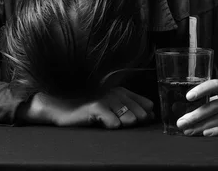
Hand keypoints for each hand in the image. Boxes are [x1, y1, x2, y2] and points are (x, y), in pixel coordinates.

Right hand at [26, 87, 154, 128]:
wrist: (65, 110)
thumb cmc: (91, 111)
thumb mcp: (112, 109)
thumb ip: (131, 108)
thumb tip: (152, 113)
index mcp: (120, 92)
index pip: (139, 100)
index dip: (146, 109)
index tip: (152, 117)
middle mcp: (113, 93)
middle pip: (132, 105)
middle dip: (139, 114)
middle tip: (145, 120)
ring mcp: (103, 99)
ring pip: (121, 110)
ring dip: (128, 117)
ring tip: (132, 123)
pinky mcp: (93, 106)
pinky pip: (105, 114)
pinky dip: (110, 120)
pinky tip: (115, 125)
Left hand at [175, 80, 217, 135]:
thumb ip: (217, 97)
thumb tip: (195, 106)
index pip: (214, 85)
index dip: (201, 90)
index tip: (188, 97)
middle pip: (213, 107)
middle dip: (195, 116)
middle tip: (181, 122)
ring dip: (201, 126)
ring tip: (188, 131)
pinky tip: (206, 134)